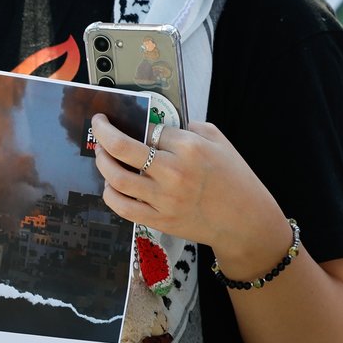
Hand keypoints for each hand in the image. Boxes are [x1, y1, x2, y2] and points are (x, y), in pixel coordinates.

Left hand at [90, 114, 286, 278]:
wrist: (244, 219)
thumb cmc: (234, 177)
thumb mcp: (220, 141)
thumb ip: (192, 129)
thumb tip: (162, 127)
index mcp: (190, 148)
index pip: (150, 129)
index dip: (139, 124)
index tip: (132, 122)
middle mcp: (173, 171)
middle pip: (123, 148)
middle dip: (103, 133)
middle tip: (98, 125)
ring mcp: (164, 199)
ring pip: (118, 178)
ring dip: (103, 162)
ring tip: (101, 154)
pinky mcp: (159, 220)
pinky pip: (123, 207)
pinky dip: (110, 194)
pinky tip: (111, 185)